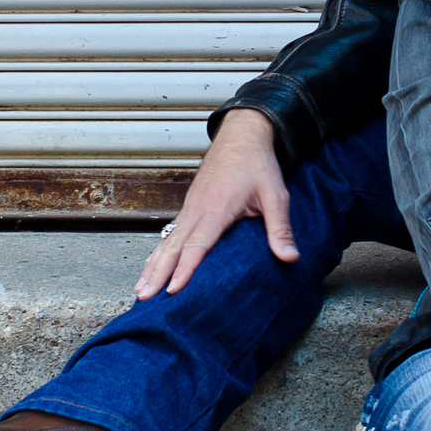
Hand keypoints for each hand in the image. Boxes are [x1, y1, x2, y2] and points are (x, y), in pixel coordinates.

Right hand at [137, 109, 295, 298]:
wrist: (242, 134)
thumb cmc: (258, 164)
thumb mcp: (275, 195)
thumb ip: (280, 228)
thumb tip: (290, 258)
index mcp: (217, 210)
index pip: (197, 245)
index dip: (185, 269)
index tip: (173, 289)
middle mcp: (198, 210)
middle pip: (173, 247)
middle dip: (157, 273)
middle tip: (144, 296)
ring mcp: (191, 206)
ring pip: (167, 240)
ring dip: (153, 265)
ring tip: (140, 288)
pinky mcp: (190, 204)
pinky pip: (170, 231)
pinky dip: (159, 250)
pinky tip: (151, 263)